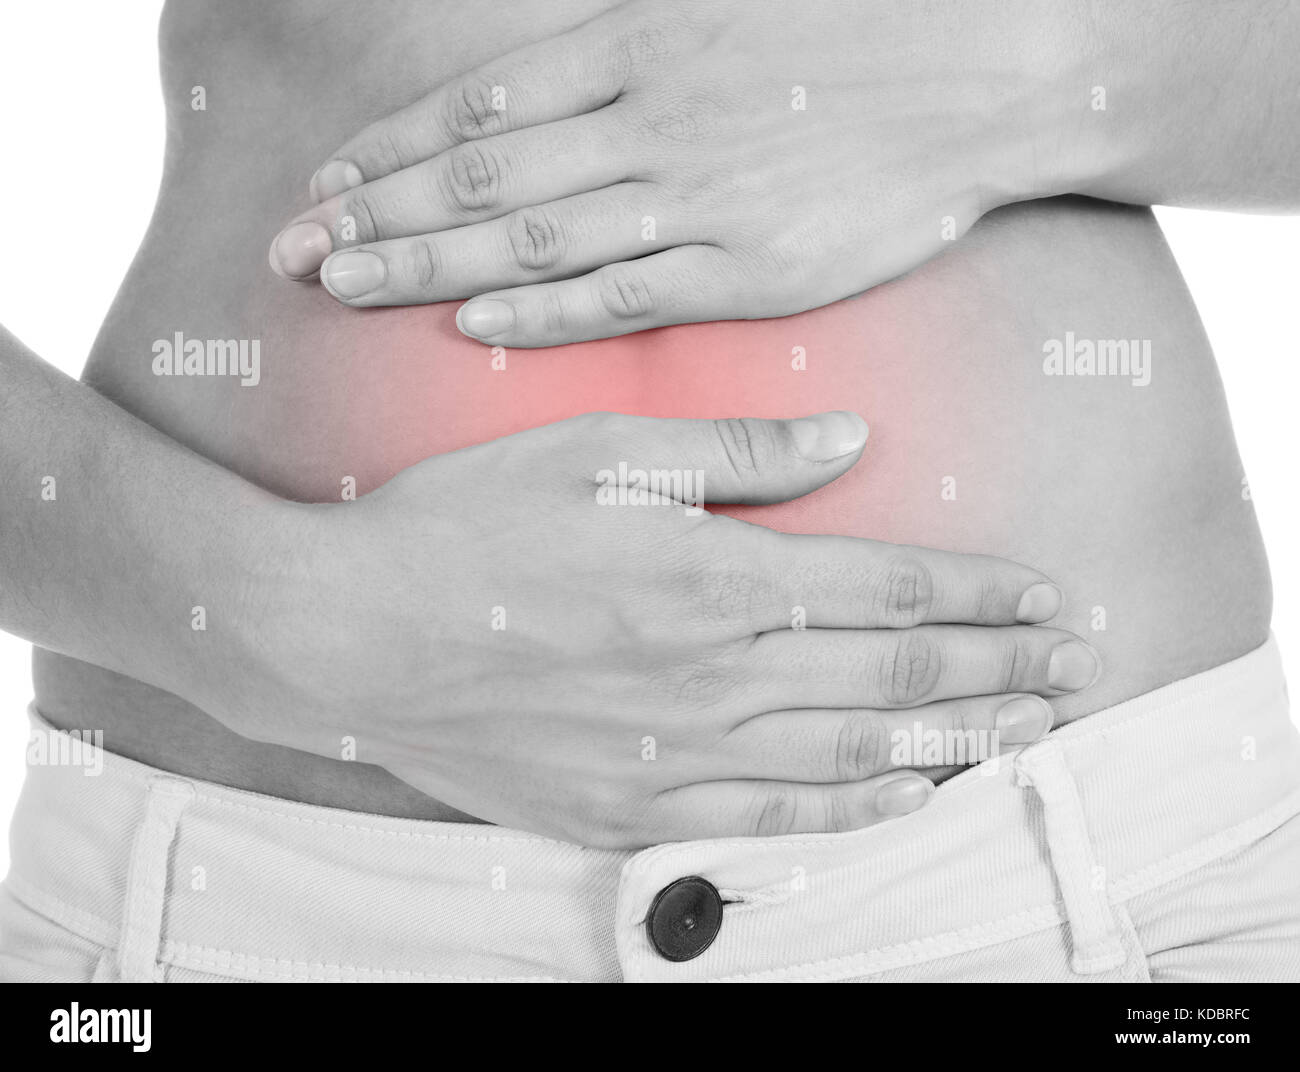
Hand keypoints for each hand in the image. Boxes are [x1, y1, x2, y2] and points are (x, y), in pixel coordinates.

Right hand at [239, 410, 1095, 847]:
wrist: (344, 635)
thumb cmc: (459, 526)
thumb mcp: (590, 451)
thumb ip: (734, 453)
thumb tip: (849, 438)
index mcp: (708, 575)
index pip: (884, 589)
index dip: (979, 594)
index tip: (1048, 595)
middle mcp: (709, 673)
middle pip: (891, 676)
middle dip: (997, 667)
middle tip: (1075, 666)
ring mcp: (672, 753)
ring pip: (852, 754)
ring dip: (952, 741)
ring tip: (1027, 733)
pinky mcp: (628, 807)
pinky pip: (771, 821)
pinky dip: (853, 810)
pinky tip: (909, 797)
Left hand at [268, 0, 1068, 345]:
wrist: (993, 64)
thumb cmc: (863, 29)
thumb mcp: (729, 1)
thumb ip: (632, 35)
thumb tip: (558, 70)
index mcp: (637, 43)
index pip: (477, 103)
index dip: (390, 147)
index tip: (324, 183)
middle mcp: (646, 115)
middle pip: (478, 173)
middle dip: (374, 212)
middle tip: (292, 252)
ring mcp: (695, 193)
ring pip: (529, 236)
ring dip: (427, 265)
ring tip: (346, 288)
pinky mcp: (749, 263)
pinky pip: (624, 293)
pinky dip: (544, 313)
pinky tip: (475, 330)